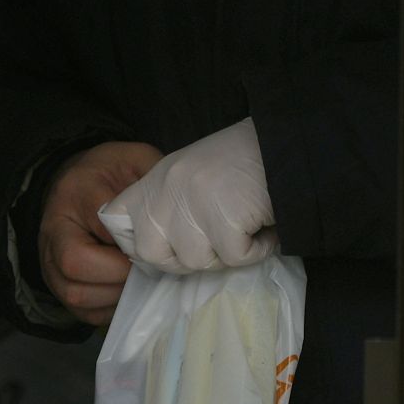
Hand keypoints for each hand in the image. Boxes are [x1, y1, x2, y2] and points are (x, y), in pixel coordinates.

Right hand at [38, 140, 162, 325]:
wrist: (78, 180)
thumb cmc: (113, 172)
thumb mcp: (136, 160)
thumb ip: (152, 181)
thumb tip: (175, 215)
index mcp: (76, 193)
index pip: (96, 226)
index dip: (129, 245)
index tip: (155, 248)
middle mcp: (53, 229)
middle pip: (75, 265)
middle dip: (119, 274)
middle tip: (149, 269)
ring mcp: (49, 260)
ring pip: (75, 294)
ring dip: (116, 295)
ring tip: (142, 281)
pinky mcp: (57, 284)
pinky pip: (81, 310)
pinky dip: (110, 308)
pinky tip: (129, 292)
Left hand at [101, 118, 275, 272]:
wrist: (288, 143)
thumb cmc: (246, 161)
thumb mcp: (192, 176)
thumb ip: (168, 206)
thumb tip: (154, 252)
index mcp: (157, 179)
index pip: (115, 219)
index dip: (138, 240)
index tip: (169, 242)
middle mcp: (167, 188)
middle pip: (152, 253)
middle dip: (187, 256)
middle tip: (220, 237)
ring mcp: (192, 203)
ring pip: (196, 261)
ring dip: (227, 252)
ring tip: (246, 224)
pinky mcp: (224, 219)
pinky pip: (234, 258)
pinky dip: (257, 249)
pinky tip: (265, 225)